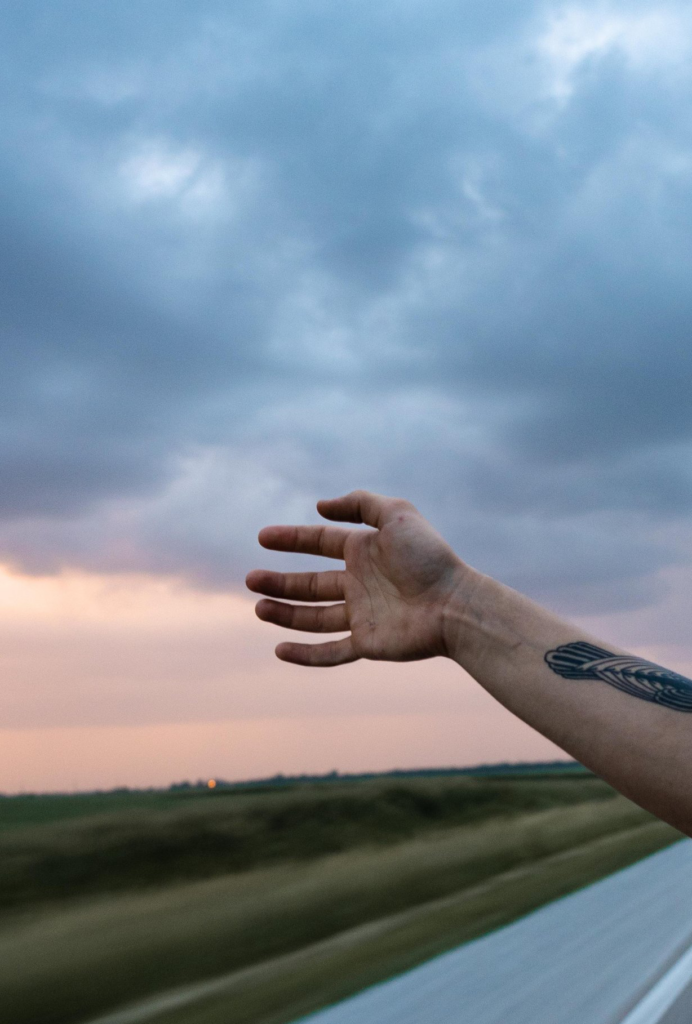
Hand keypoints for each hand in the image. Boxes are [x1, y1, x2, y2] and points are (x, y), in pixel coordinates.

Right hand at [246, 490, 466, 666]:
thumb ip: (360, 504)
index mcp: (365, 551)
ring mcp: (362, 614)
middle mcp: (360, 582)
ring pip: (314, 617)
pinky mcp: (368, 643)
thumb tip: (320, 507)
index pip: (320, 542)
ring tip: (258, 608)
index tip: (263, 537)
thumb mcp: (398, 514)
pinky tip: (280, 650)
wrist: (456, 605)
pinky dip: (305, 654)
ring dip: (285, 614)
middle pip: (310, 583)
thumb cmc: (430, 558)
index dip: (291, 539)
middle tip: (250, 580)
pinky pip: (331, 651)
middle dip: (280, 582)